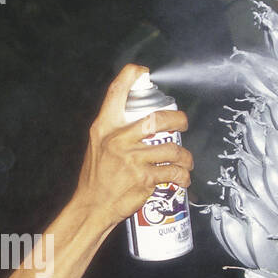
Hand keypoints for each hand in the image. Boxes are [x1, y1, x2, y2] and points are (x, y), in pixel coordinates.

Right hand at [76, 65, 191, 230]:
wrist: (92, 206)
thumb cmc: (96, 177)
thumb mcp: (97, 145)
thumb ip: (115, 130)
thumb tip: (139, 117)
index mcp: (105, 127)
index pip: (116, 92)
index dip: (131, 75)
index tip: (143, 71)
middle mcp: (118, 140)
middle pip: (158, 119)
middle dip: (178, 119)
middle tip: (182, 124)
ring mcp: (132, 159)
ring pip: (171, 149)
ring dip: (185, 157)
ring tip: (185, 161)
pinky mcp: (143, 178)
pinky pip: (172, 172)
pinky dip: (182, 176)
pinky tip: (183, 178)